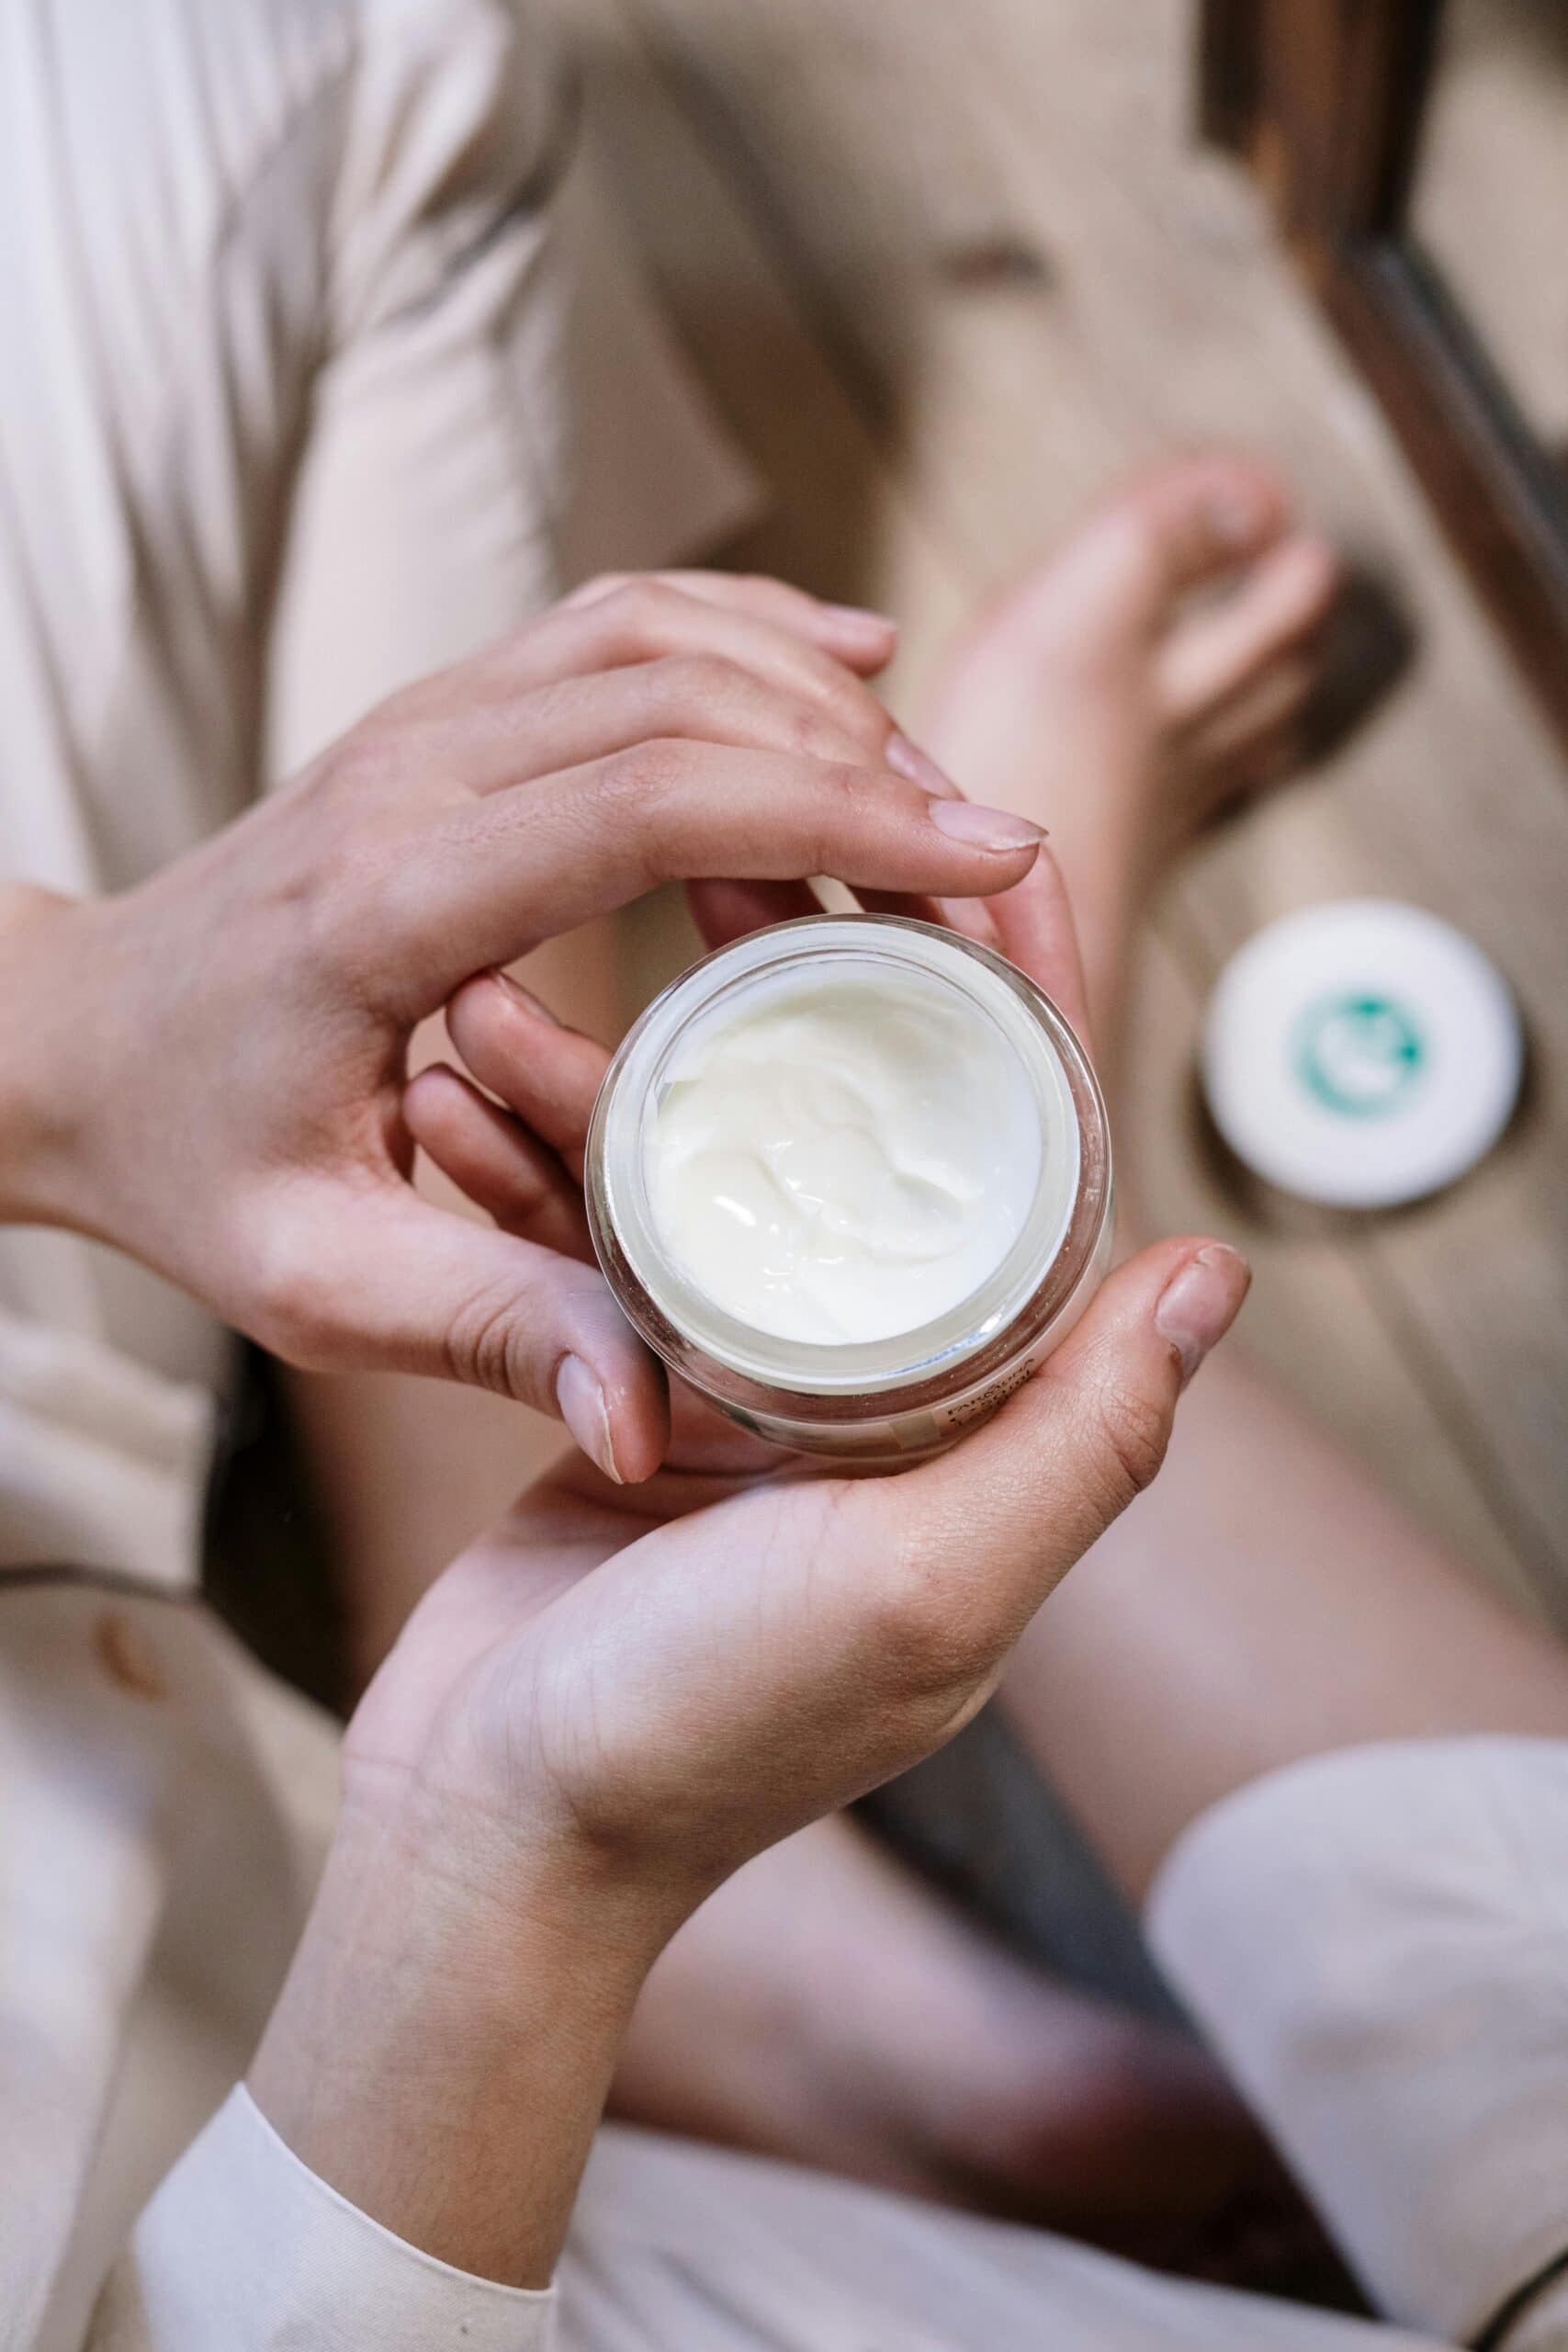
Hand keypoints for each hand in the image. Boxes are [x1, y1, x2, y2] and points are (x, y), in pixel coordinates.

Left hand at [0, 573, 1041, 1475]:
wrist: (80, 1043)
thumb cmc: (196, 1161)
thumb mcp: (323, 1282)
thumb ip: (496, 1335)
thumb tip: (650, 1427)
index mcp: (391, 904)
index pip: (646, 795)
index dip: (835, 813)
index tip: (987, 858)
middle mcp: (414, 776)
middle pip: (688, 692)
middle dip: (878, 763)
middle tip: (1007, 869)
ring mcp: (431, 725)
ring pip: (669, 632)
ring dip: (826, 697)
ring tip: (941, 809)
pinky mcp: (454, 717)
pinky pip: (624, 619)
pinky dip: (754, 627)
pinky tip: (853, 665)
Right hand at [246, 863, 1246, 2289]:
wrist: (495, 1836)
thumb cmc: (709, 1733)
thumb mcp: (926, 1588)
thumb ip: (1081, 1440)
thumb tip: (1212, 1270)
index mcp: (973, 1427)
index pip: (1027, 1180)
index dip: (1022, 1022)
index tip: (978, 865)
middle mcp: (874, 1395)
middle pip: (855, 1141)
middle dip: (793, 997)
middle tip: (716, 861)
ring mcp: (741, 1386)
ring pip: (697, 1176)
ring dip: (609, 1076)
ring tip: (509, 988)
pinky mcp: (621, 1393)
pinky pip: (583, 1242)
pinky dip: (521, 1173)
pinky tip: (452, 1090)